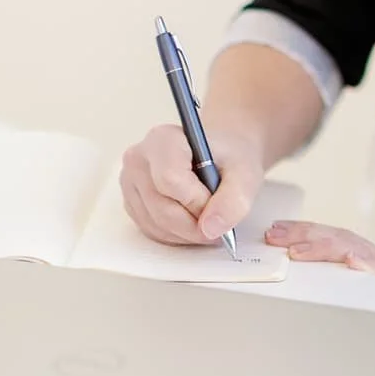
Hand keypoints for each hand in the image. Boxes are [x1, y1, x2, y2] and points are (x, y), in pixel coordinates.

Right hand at [120, 125, 263, 245]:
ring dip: (188, 233)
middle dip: (196, 225)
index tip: (217, 204)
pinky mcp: (132, 203)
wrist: (218, 156)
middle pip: (162, 209)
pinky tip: (193, 222)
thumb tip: (211, 229)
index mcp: (162, 140)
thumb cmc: (228, 159)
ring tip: (208, 218)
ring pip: (157, 225)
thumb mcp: (244, 173)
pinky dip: (177, 235)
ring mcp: (130, 183)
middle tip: (219, 222)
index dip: (198, 203)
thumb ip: (234, 200)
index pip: (170, 180)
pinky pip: (152, 231)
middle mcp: (138, 160)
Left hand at [265, 221, 374, 301]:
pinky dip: (365, 262)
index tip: (279, 237)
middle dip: (304, 234)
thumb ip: (353, 304)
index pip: (337, 244)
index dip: (307, 237)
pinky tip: (346, 260)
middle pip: (339, 239)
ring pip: (355, 249)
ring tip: (294, 249)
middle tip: (273, 236)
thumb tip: (312, 312)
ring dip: (322, 245)